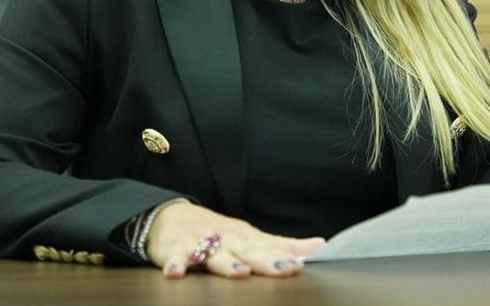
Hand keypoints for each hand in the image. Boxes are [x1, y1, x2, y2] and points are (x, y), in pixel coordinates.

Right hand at [145, 200, 324, 278]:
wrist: (172, 216)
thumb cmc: (218, 232)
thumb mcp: (250, 237)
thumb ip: (281, 245)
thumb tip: (317, 245)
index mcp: (245, 238)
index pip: (268, 249)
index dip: (283, 257)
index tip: (299, 266)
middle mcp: (227, 240)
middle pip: (247, 251)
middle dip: (265, 261)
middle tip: (283, 270)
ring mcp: (201, 243)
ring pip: (214, 254)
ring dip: (226, 263)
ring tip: (239, 272)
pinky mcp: (176, 249)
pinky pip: (176, 258)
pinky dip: (175, 264)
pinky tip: (176, 273)